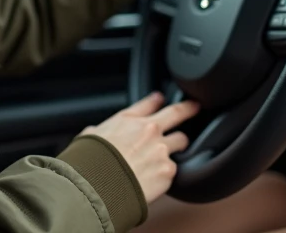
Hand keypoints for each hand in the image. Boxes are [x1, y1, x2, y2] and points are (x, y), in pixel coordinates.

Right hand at [79, 92, 198, 204]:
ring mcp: (161, 149)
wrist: (99, 187)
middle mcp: (148, 130)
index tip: (161, 99)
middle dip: (188, 108)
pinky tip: (159, 178)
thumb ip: (100, 131)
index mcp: (128, 120)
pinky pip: (174, 168)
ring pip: (182, 140)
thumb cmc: (90, 163)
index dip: (157, 99)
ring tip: (175, 152)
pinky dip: (167, 173)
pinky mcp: (168, 170)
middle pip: (177, 112)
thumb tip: (95, 133)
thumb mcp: (90, 137)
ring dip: (179, 145)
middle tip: (195, 106)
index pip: (148, 102)